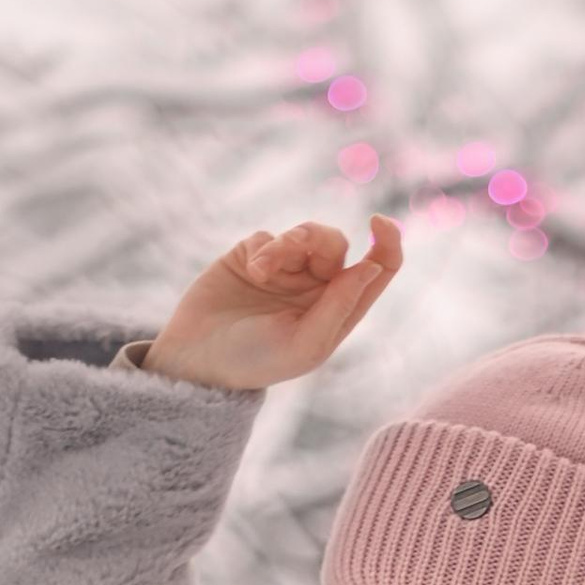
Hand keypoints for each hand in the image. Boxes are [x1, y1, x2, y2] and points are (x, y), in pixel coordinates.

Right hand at [142, 214, 402, 390]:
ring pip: (303, 234)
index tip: (380, 222)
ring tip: (263, 267)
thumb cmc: (256, 361)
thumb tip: (373, 266)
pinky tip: (252, 271)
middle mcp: (317, 288)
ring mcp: (285, 270)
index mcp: (338, 311)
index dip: (388, 242)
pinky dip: (264, 249)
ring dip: (287, 243)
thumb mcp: (304, 343)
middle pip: (336, 243)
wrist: (196, 359)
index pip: (378, 269)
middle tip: (296, 245)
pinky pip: (269, 235)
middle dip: (318, 239)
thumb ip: (339, 305)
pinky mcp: (253, 256)